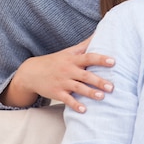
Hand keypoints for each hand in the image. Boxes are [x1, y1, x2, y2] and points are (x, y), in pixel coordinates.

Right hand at [1, 36, 115, 112]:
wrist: (31, 73)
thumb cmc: (55, 61)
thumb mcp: (68, 51)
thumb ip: (85, 45)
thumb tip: (100, 33)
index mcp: (72, 59)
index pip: (89, 57)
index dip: (101, 59)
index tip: (112, 61)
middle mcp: (68, 70)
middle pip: (85, 75)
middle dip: (98, 81)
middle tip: (111, 86)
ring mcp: (62, 82)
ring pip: (78, 88)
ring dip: (90, 93)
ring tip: (102, 97)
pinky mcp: (56, 93)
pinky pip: (67, 100)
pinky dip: (75, 105)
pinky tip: (84, 110)